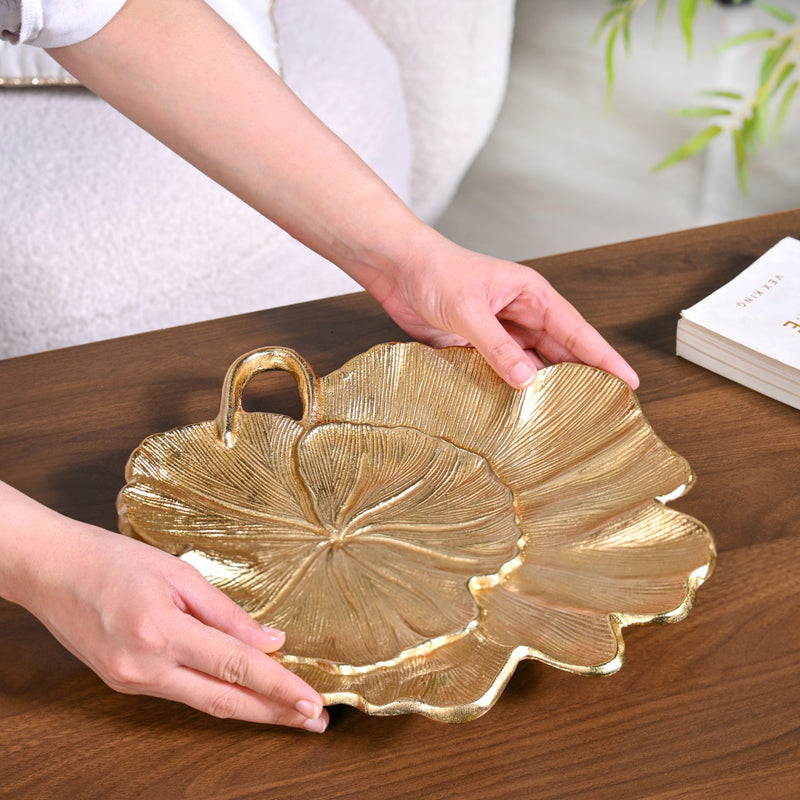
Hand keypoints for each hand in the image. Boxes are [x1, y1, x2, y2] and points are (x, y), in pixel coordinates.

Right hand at [1, 483, 327, 731]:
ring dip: (252, 710)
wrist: (52, 571)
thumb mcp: (179, 573)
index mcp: (162, 631)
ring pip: (205, 704)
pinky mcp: (125, 685)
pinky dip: (219, 696)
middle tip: (316, 720)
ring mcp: (132, 682)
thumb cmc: (113, 560)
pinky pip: (182, 695)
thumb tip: (271, 640)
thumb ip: (227, 612)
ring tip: (290, 711)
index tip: (313, 701)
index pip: (237, 666)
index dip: (280, 687)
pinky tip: (245, 696)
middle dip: (275, 714)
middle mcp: (146, 668)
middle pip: (225, 701)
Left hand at [365, 227, 639, 389]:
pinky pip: (500, 373)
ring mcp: (499, 333)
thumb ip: (497, 346)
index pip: (577, 331)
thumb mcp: (469, 310)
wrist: (396, 269)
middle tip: (600, 412)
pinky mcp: (476, 347)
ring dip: (542, 389)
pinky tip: (516, 411)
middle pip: (559, 353)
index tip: (628, 383)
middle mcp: (520, 315)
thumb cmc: (435, 272)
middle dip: (580, 380)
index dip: (604, 358)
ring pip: (530, 366)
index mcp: (531, 296)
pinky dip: (509, 391)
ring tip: (562, 420)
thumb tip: (528, 380)